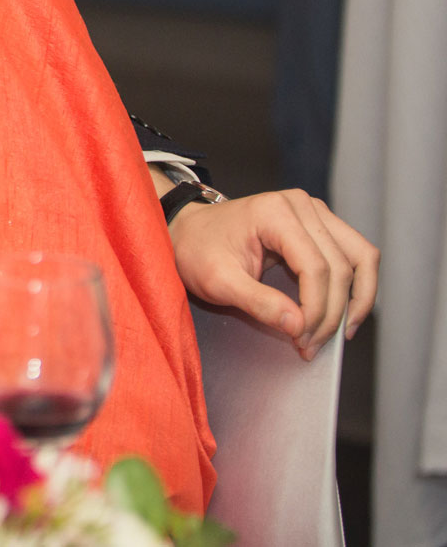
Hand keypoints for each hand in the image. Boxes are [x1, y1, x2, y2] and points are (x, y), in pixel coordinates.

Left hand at [169, 189, 378, 358]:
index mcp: (274, 212)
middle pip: (341, 266)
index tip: (302, 339)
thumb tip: (298, 326)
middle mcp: (301, 205)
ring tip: (339, 334)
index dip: (316, 308)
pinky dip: (355, 286)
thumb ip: (258, 302)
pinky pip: (354, 255)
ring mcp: (314, 212)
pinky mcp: (320, 225)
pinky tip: (344, 314)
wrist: (189, 232)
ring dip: (356, 299)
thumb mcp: (217, 281)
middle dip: (332, 313)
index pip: (315, 266)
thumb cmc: (198, 250)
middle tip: (312, 345)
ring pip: (361, 257)